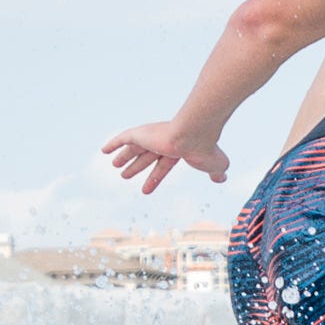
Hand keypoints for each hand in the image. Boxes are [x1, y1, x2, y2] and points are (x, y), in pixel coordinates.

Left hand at [102, 120, 230, 194]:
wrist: (194, 134)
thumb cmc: (205, 149)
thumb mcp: (215, 164)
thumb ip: (215, 171)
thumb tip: (221, 178)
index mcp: (178, 150)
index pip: (163, 167)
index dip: (154, 179)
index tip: (146, 190)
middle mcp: (163, 142)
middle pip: (145, 158)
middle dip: (136, 167)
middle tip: (124, 176)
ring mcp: (151, 137)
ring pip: (133, 149)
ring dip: (124, 158)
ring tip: (115, 167)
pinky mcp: (140, 133)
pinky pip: (122, 138)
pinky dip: (113, 143)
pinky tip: (103, 151)